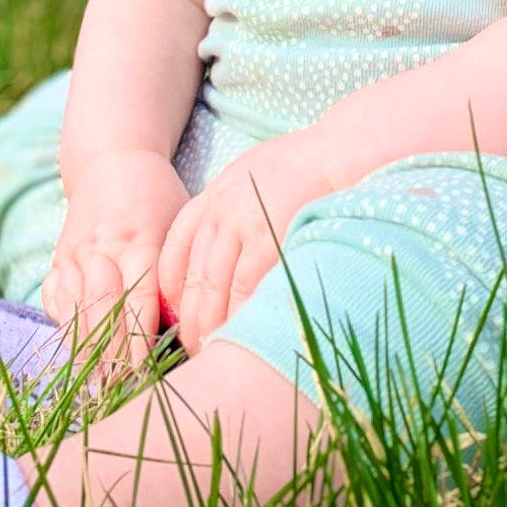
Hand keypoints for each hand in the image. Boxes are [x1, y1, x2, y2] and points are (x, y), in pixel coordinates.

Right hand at [42, 149, 189, 371]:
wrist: (113, 160)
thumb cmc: (159, 199)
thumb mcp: (180, 222)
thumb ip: (180, 268)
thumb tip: (190, 324)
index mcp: (142, 237)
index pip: (139, 294)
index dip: (139, 335)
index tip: (145, 369)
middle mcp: (104, 245)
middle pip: (103, 305)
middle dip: (110, 350)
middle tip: (120, 387)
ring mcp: (77, 250)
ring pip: (76, 303)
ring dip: (84, 344)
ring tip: (95, 381)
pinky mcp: (59, 255)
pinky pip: (55, 295)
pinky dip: (62, 323)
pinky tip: (73, 349)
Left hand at [157, 132, 335, 354]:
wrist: (334, 154)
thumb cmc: (299, 168)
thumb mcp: (247, 176)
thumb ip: (226, 208)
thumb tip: (219, 254)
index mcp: (212, 197)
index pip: (175, 250)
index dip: (172, 290)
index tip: (177, 316)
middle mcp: (220, 211)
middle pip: (193, 276)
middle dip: (189, 319)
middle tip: (194, 349)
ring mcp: (243, 225)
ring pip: (213, 287)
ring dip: (209, 326)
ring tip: (212, 352)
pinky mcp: (269, 240)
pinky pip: (244, 290)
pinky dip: (238, 317)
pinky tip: (240, 337)